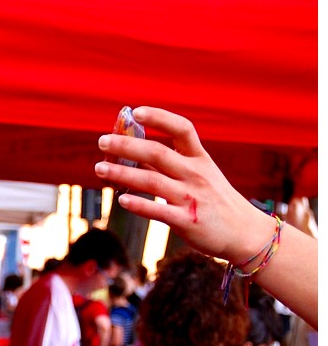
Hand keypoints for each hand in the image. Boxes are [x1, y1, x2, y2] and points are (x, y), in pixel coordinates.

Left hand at [94, 106, 272, 262]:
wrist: (245, 233)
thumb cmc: (214, 200)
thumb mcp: (198, 176)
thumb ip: (166, 165)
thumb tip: (129, 153)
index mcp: (200, 158)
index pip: (182, 129)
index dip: (159, 117)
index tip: (136, 111)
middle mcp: (196, 174)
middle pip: (157, 153)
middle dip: (126, 146)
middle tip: (102, 141)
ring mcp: (191, 198)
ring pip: (151, 181)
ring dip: (122, 174)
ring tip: (99, 169)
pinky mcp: (187, 222)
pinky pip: (158, 211)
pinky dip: (139, 205)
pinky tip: (121, 201)